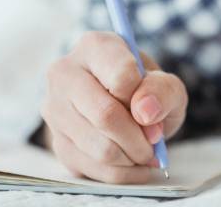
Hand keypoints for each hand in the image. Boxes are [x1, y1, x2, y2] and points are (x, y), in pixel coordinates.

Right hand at [39, 31, 187, 183]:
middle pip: (105, 115)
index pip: (121, 75)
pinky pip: (92, 169)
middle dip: (139, 138)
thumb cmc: (144, 91)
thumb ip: (163, 91)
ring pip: (99, 147)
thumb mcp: (166, 85)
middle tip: (154, 143)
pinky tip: (132, 164)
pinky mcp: (55, 141)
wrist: (121, 107)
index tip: (154, 111)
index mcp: (95, 46)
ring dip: (132, 158)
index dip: (145, 99)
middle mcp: (65, 73)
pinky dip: (121, 174)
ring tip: (144, 152)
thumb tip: (145, 111)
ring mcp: (54, 109)